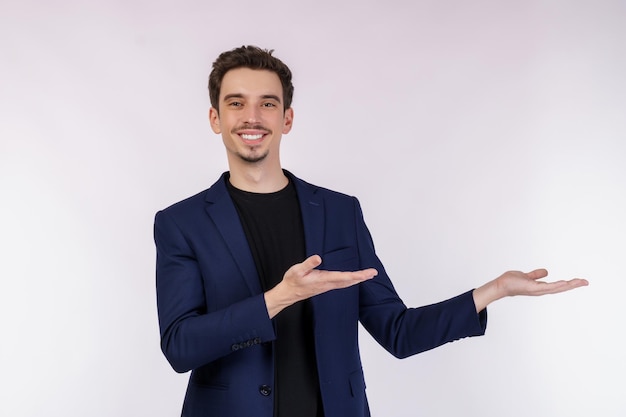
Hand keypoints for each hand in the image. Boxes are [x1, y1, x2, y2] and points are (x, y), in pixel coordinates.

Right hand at [264, 254, 377, 317]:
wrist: (288, 293)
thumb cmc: (292, 281)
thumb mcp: (297, 270)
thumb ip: (308, 264)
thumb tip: (318, 257)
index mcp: (323, 279)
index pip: (345, 277)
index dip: (358, 275)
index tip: (368, 273)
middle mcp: (328, 284)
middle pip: (349, 282)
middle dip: (362, 277)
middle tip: (374, 273)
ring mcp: (327, 286)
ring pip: (346, 283)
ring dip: (357, 279)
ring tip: (367, 275)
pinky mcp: (325, 286)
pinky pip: (341, 284)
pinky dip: (350, 281)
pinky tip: (352, 279)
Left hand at [473, 269, 588, 311]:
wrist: (500, 285)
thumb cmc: (511, 282)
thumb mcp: (527, 276)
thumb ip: (536, 275)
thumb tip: (546, 272)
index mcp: (540, 287)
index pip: (557, 286)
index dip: (568, 284)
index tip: (579, 281)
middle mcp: (541, 290)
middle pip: (560, 288)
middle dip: (573, 285)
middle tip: (586, 282)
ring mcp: (538, 290)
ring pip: (557, 288)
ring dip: (569, 285)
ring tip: (581, 282)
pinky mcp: (533, 288)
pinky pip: (548, 287)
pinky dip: (558, 285)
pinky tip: (566, 283)